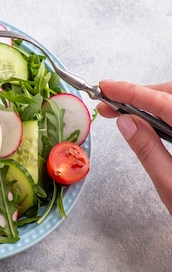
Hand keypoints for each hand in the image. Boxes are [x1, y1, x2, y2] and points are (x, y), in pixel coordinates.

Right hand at [96, 80, 171, 214]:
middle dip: (142, 93)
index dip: (131, 92)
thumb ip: (147, 149)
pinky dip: (165, 111)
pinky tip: (148, 121)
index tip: (106, 87)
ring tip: (124, 111)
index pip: (164, 104)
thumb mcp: (169, 184)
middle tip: (110, 103)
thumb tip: (125, 122)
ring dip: (153, 101)